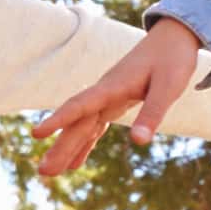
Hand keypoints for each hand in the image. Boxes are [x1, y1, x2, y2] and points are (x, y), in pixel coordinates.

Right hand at [32, 18, 210, 176]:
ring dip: (66, 148)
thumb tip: (139, 142)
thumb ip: (152, 113)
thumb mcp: (168, 88)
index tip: (37, 133)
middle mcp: (104, 93)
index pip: (80, 105)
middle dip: (60, 147)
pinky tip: (74, 164)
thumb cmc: (173, 59)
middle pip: (78, 122)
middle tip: (43, 172)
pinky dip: (84, 144)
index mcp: (112, 87)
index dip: (59, 119)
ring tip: (48, 172)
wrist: (173, 37)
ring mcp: (107, 98)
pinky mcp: (114, 102)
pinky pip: (94, 127)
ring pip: (82, 126)